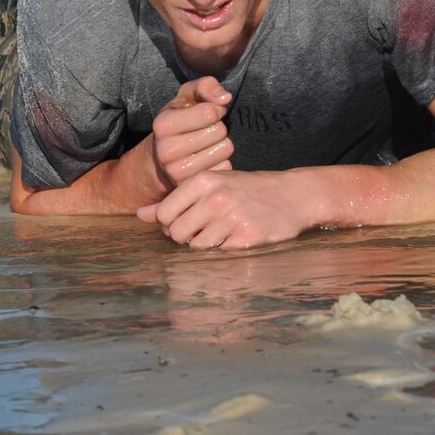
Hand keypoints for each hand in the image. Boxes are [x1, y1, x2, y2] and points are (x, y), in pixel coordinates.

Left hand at [137, 167, 319, 250]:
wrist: (294, 195)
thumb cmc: (247, 190)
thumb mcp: (210, 186)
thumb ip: (174, 200)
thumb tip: (140, 214)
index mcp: (203, 181)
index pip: (164, 214)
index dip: (170, 223)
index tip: (185, 221)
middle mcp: (215, 198)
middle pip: (177, 233)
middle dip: (186, 237)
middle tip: (205, 229)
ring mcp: (232, 218)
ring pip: (197, 246)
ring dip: (206, 244)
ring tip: (223, 231)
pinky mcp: (247, 237)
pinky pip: (220, 253)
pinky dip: (225, 249)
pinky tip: (238, 236)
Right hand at [150, 76, 234, 190]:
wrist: (158, 163)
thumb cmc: (178, 124)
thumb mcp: (185, 99)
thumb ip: (205, 86)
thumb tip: (225, 97)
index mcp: (162, 125)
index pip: (210, 112)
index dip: (214, 110)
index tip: (205, 115)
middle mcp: (166, 150)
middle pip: (219, 131)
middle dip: (217, 128)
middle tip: (205, 132)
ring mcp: (178, 172)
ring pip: (225, 149)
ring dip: (221, 145)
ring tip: (206, 146)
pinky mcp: (193, 186)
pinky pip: (226, 168)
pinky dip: (222, 162)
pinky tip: (208, 161)